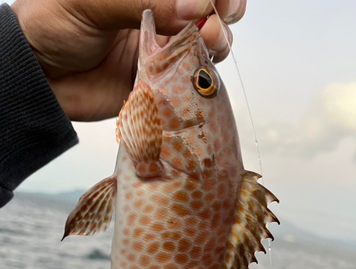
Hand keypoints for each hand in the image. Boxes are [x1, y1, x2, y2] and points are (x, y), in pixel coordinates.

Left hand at [11, 0, 245, 121]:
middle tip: (213, 26)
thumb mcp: (93, 3)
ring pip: (207, 43)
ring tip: (206, 47)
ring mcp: (162, 47)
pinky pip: (189, 79)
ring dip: (216, 44)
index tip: (219, 2)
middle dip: (222, 15)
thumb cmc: (52, 26)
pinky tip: (194, 72)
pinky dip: (199, 76)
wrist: (40, 78)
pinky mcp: (160, 81)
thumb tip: (194, 6)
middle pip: (210, 10)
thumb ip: (143, 1)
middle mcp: (159, 14)